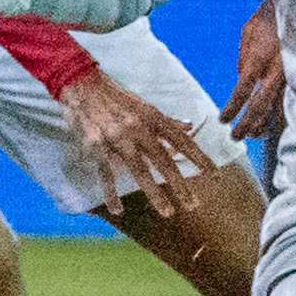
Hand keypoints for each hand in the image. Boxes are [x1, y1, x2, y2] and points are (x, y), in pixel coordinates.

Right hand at [59, 69, 229, 215]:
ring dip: (154, 193)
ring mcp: (117, 137)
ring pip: (139, 170)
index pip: (182, 140)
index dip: (199, 157)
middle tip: (194, 204)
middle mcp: (138, 128)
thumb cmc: (116, 97)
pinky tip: (118, 210)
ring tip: (168, 212)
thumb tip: (190, 126)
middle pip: (164, 161)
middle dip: (180, 184)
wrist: (81, 83)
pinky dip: (111, 193)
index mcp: (153, 117)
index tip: (214, 174)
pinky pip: (105, 173)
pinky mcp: (95, 144)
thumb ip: (167, 120)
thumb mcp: (146, 105)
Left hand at [227, 1, 287, 140]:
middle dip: (247, 125)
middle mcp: (275, 71)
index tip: (224, 119)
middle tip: (236, 136)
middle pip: (259, 106)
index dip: (231, 109)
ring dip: (265, 124)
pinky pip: (290, 100)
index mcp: (257, 60)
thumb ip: (243, 61)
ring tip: (255, 134)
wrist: (292, 7)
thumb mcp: (247, 36)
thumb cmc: (266, 20)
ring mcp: (289, 75)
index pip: (241, 92)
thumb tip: (241, 80)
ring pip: (278, 108)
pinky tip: (276, 123)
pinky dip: (281, 114)